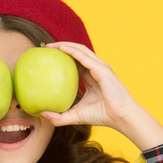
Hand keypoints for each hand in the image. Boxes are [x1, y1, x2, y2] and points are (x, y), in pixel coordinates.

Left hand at [40, 42, 162, 150]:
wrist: (120, 117)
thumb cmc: (102, 116)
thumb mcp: (76, 116)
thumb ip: (59, 117)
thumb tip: (41, 113)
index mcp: (92, 77)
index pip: (76, 63)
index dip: (63, 58)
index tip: (47, 58)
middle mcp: (96, 69)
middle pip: (77, 53)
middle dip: (61, 48)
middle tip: (45, 49)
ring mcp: (100, 68)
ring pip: (81, 50)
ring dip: (65, 45)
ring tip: (50, 46)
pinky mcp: (102, 69)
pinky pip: (84, 57)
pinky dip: (72, 51)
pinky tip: (61, 48)